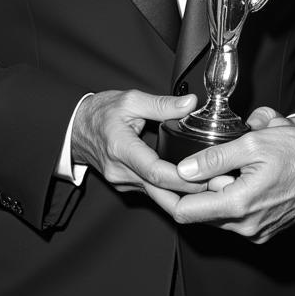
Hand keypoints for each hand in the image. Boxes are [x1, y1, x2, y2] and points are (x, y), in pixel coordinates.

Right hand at [71, 89, 205, 199]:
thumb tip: (190, 103)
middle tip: (220, 186)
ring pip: (157, 196)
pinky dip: (173, 192)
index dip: (182, 177)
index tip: (206, 175)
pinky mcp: (126, 185)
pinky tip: (194, 186)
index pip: (155, 171)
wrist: (74, 128)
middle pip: (160, 192)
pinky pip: (152, 192)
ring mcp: (122, 182)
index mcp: (121, 149)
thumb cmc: (100, 112)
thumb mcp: (130, 99)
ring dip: (185, 195)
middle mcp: (121, 172)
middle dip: (191, 194)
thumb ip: (162, 104)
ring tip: (214, 186)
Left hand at [162, 119, 294, 242]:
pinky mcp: (266, 229)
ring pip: (218, 214)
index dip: (167, 194)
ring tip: (230, 162)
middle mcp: (245, 226)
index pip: (185, 211)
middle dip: (195, 188)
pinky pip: (236, 216)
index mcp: (239, 205)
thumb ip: (215, 157)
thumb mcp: (255, 142)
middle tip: (197, 162)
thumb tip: (184, 169)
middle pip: (200, 213)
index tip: (157, 178)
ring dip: (215, 190)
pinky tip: (244, 173)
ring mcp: (257, 231)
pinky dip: (232, 196)